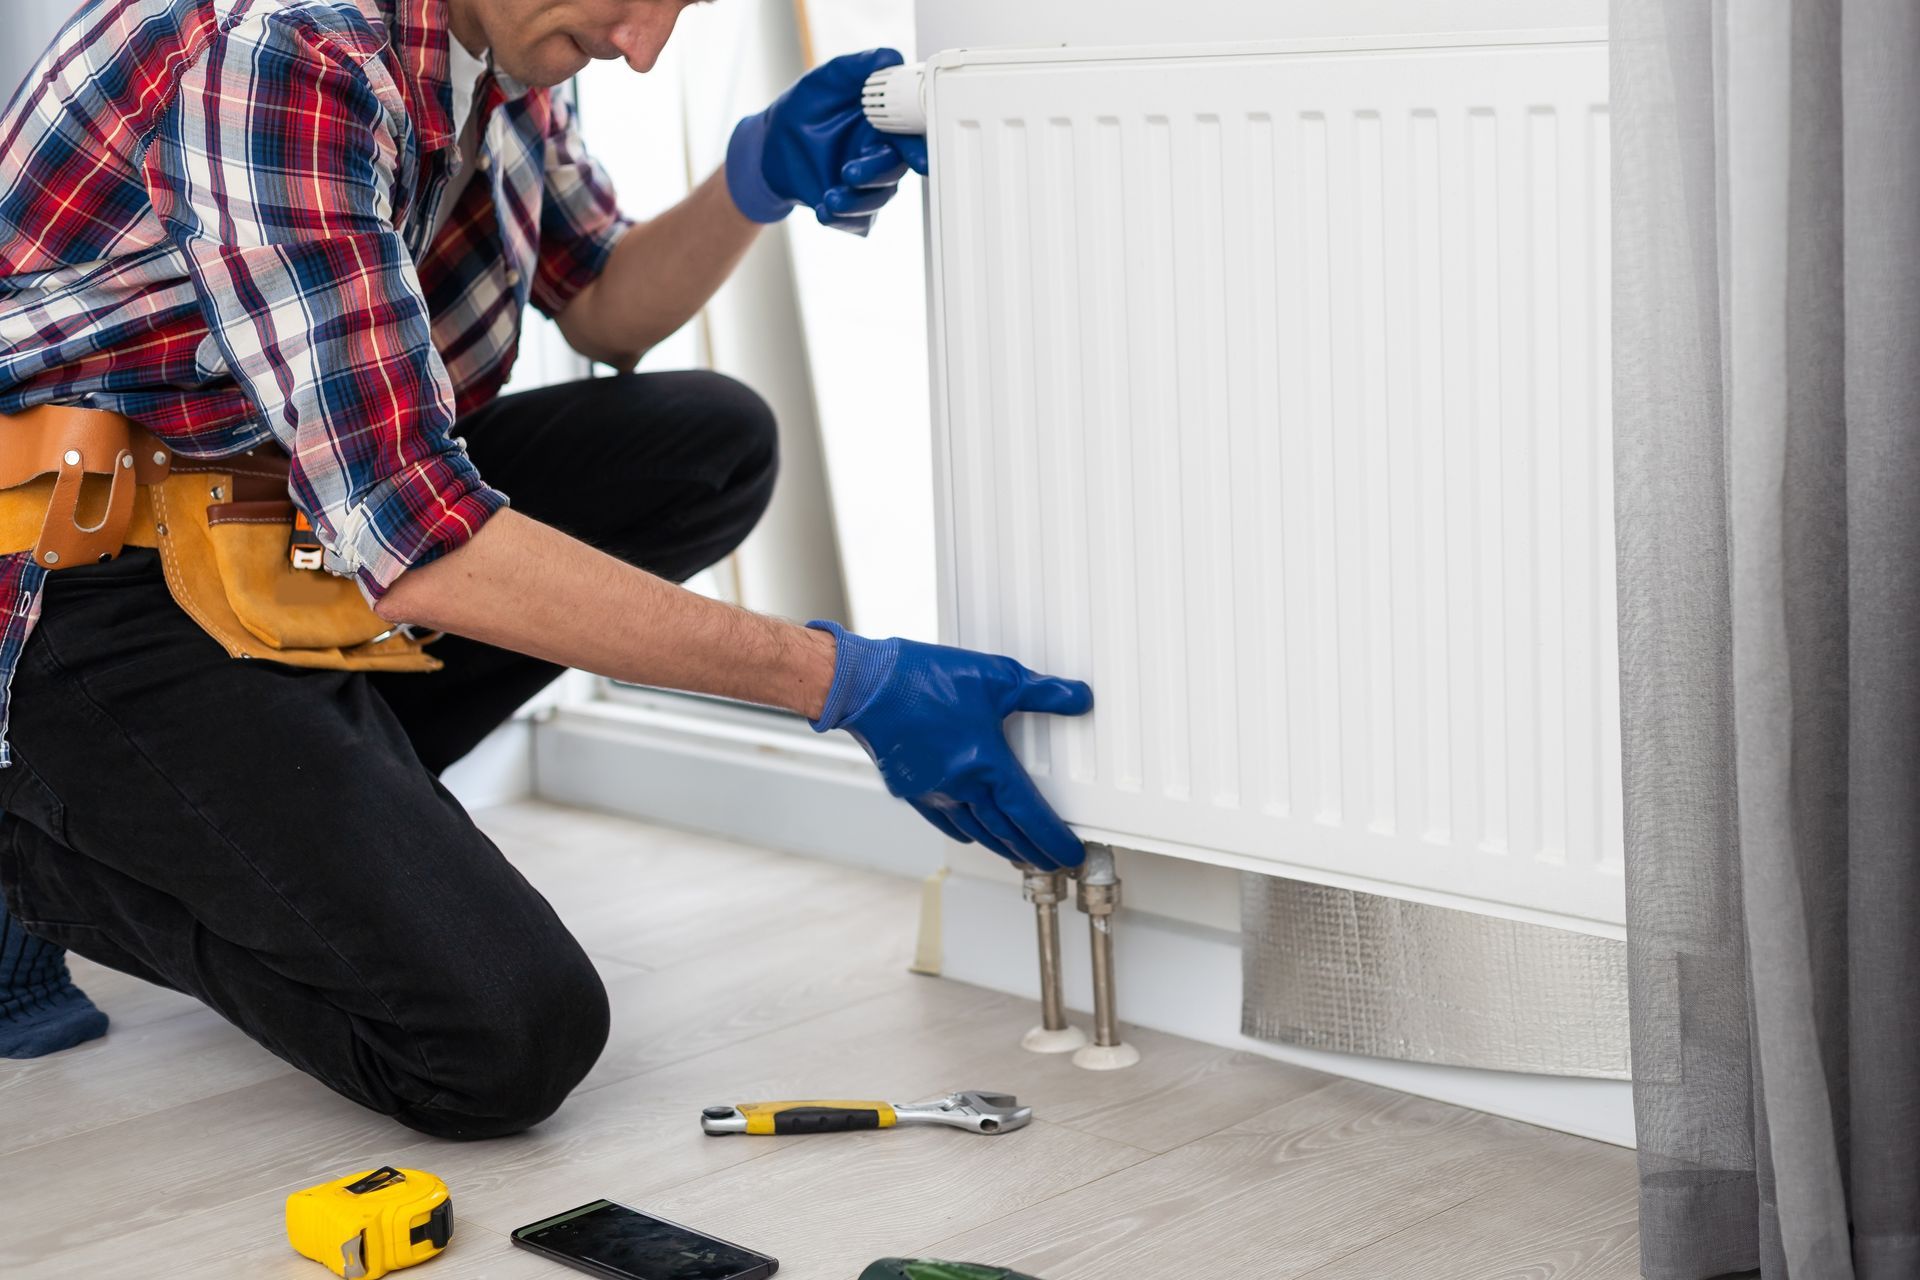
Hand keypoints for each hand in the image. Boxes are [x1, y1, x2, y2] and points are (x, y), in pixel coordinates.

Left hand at [725, 48, 928, 236]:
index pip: (909, 136)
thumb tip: (890, 57)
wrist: (769, 146)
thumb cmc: (801, 110)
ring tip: (830, 196)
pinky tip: (824, 210)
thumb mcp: (825, 80)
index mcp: (882, 125)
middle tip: (851, 172)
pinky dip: (842, 219)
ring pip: (877, 199)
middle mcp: (879, 156)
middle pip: (894, 171)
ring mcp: (867, 185)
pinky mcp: (851, 209)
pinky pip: (857, 222)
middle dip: (876, 174)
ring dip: (855, 201)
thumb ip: (857, 68)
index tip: (919, 158)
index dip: (917, 148)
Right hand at [807, 621, 1093, 869]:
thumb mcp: (996, 677)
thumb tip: (1079, 697)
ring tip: (1020, 856)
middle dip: (1033, 851)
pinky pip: (944, 821)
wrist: (866, 685)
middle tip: (1052, 862)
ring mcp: (933, 792)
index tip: (1070, 853)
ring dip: (1001, 847)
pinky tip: (971, 835)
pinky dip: (964, 831)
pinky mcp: (910, 790)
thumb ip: (1042, 692)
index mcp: (987, 764)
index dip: (1054, 838)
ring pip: (976, 831)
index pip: (1030, 814)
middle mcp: (961, 787)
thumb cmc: (925, 678)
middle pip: (1006, 832)